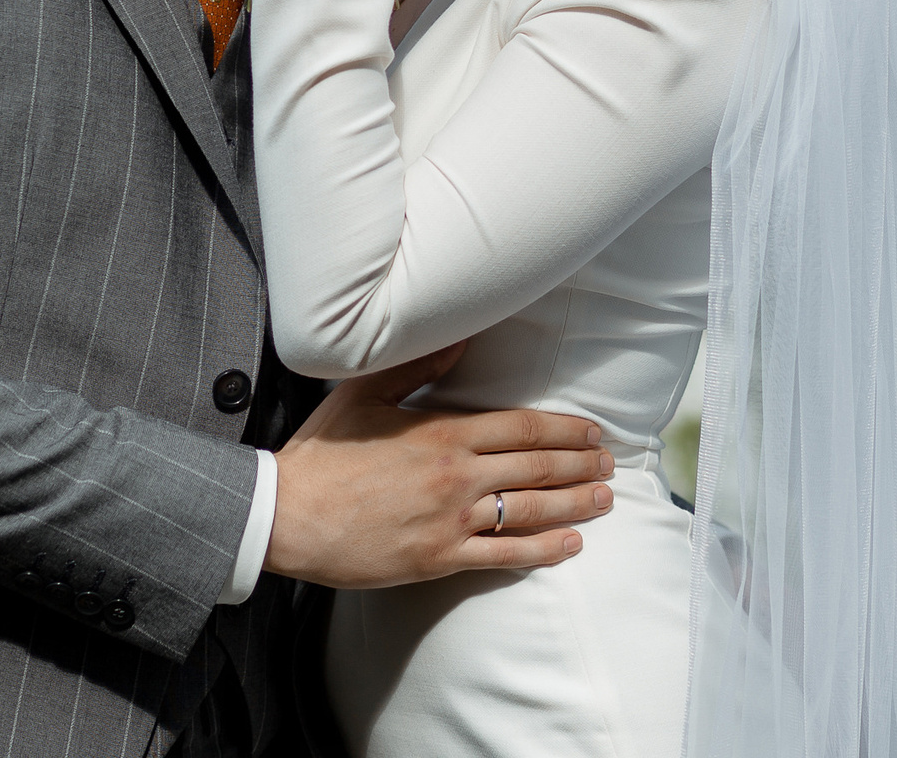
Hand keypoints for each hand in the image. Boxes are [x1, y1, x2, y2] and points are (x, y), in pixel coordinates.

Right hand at [262, 344, 614, 588]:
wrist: (286, 514)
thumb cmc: (322, 453)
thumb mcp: (364, 395)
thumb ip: (416, 368)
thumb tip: (460, 338)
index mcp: (441, 432)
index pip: (522, 428)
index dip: (565, 429)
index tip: (591, 429)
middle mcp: (456, 475)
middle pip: (538, 467)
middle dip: (581, 464)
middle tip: (610, 462)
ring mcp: (451, 520)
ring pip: (532, 510)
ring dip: (575, 504)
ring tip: (605, 499)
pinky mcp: (440, 558)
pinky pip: (506, 556)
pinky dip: (545, 550)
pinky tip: (571, 545)